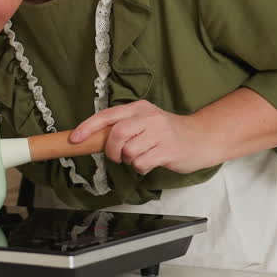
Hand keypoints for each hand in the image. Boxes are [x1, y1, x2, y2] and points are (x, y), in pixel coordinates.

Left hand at [68, 100, 220, 174]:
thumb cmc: (167, 132)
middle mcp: (148, 117)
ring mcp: (159, 133)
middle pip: (116, 134)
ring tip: (141, 156)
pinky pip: (141, 163)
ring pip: (128, 152)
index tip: (75, 139)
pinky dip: (141, 168)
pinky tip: (151, 162)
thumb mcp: (145, 121)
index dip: (88, 127)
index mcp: (138, 108)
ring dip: (129, 161)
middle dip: (111, 150)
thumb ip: (123, 125)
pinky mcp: (167, 150)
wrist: (201, 138)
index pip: (107, 115)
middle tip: (118, 156)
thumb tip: (93, 138)